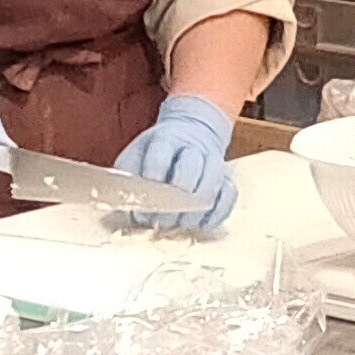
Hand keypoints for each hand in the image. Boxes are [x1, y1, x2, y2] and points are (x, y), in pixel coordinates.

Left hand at [113, 93, 239, 231]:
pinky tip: (202, 224)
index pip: (161, 152)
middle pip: (191, 166)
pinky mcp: (226, 178)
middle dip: (177, 195)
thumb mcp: (137, 152)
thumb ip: (129, 172)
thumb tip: (124, 200)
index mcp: (166, 139)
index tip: (148, 193)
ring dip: (197, 209)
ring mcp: (213, 162)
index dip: (154, 172)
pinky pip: (229, 195)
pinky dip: (218, 213)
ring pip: (213, 183)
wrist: (193, 130)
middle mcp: (193, 148)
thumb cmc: (158, 151)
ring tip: (182, 223)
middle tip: (164, 218)